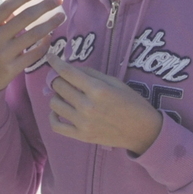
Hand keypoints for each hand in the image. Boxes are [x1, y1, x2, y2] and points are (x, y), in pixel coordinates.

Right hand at [0, 0, 63, 95]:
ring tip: (61, 16)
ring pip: (33, 35)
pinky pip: (34, 54)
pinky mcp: (12, 69)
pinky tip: (51, 37)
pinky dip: (45, 45)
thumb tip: (27, 3)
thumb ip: (3, 20)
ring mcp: (4, 55)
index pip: (7, 6)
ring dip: (50, 24)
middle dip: (44, 6)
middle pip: (24, 18)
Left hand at [45, 49, 163, 154]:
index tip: (50, 56)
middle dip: (58, 78)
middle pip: (58, 86)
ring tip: (64, 95)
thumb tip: (71, 69)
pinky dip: (53, 116)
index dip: (55, 62)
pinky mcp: (81, 136)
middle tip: (63, 78)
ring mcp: (83, 123)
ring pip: (54, 104)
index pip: (68, 72)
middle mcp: (87, 106)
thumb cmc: (132, 103)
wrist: (142, 131)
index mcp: (98, 90)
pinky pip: (56, 126)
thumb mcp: (115, 82)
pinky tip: (58, 111)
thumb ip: (91, 74)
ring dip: (56, 96)